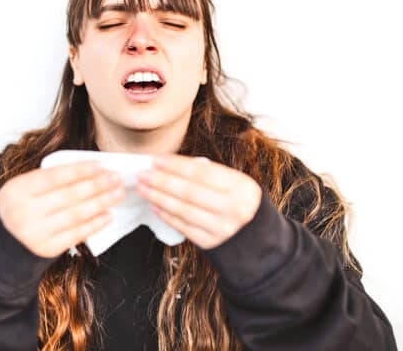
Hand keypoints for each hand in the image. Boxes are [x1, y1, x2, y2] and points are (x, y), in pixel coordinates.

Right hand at [0, 161, 124, 257]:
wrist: (2, 243)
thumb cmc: (19, 208)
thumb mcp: (23, 188)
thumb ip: (49, 179)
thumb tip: (90, 170)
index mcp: (17, 190)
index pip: (54, 176)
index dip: (80, 170)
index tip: (101, 164)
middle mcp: (25, 212)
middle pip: (69, 195)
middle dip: (97, 185)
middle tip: (116, 178)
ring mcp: (36, 232)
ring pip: (76, 214)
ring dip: (102, 202)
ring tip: (117, 193)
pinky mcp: (47, 249)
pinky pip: (77, 234)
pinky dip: (95, 224)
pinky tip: (109, 214)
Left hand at [136, 155, 262, 248]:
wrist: (259, 242)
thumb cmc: (241, 205)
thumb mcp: (236, 186)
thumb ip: (211, 176)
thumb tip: (172, 166)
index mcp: (242, 187)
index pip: (202, 173)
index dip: (176, 165)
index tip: (156, 160)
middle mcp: (234, 208)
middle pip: (189, 191)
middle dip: (162, 181)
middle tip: (143, 174)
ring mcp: (222, 228)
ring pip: (183, 209)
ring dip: (159, 197)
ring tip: (143, 188)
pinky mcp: (212, 243)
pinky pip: (183, 226)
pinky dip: (166, 215)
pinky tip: (154, 205)